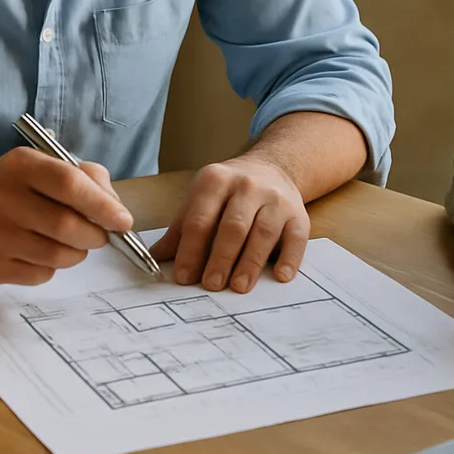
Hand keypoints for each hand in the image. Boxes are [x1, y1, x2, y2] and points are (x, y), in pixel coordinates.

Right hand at [0, 147, 132, 284]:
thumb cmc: (20, 187)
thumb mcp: (49, 166)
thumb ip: (88, 178)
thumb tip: (116, 211)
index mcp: (19, 165)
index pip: (69, 184)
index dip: (102, 205)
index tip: (124, 221)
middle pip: (66, 225)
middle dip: (96, 235)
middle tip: (102, 235)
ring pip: (57, 255)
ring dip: (78, 252)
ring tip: (74, 241)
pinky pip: (40, 275)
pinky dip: (54, 266)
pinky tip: (43, 251)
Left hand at [150, 156, 310, 292]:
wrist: (272, 168)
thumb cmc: (230, 193)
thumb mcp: (201, 200)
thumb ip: (181, 230)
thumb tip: (155, 259)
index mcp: (216, 180)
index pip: (200, 219)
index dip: (191, 250)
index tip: (184, 277)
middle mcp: (247, 185)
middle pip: (233, 226)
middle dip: (220, 258)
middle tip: (211, 285)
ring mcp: (275, 198)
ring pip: (263, 232)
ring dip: (250, 262)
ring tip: (239, 286)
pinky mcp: (298, 213)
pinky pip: (296, 237)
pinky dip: (289, 258)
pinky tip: (279, 276)